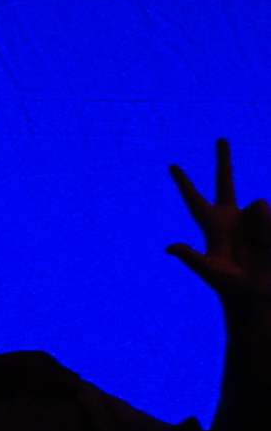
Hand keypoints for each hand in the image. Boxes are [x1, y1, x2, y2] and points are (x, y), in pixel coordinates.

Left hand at [169, 138, 267, 306]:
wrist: (255, 292)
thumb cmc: (229, 285)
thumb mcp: (209, 271)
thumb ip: (191, 258)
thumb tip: (170, 247)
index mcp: (212, 225)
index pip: (194, 200)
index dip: (184, 184)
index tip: (172, 166)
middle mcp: (231, 217)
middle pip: (225, 182)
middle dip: (223, 161)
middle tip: (221, 139)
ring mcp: (251, 219)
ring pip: (261, 206)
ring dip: (264, 226)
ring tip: (262, 248)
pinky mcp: (268, 223)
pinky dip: (269, 230)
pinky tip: (268, 243)